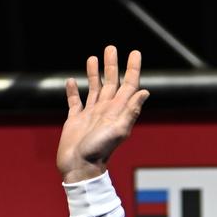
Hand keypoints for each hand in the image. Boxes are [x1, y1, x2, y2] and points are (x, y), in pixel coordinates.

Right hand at [56, 45, 149, 182]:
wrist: (80, 168)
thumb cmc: (99, 151)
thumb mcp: (118, 130)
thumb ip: (131, 111)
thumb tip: (145, 91)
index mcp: (117, 110)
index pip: (128, 85)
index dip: (132, 69)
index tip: (135, 53)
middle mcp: (106, 110)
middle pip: (111, 82)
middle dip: (112, 65)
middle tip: (111, 48)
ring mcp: (90, 115)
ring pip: (94, 89)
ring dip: (94, 73)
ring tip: (93, 58)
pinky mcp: (75, 120)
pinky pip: (74, 102)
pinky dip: (73, 91)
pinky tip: (71, 81)